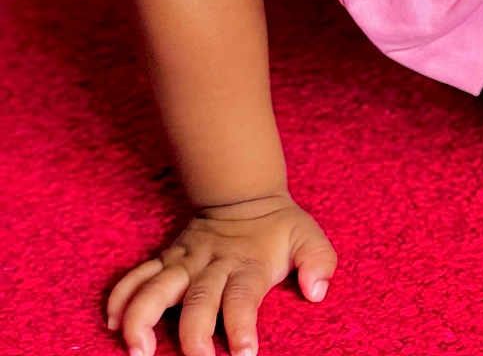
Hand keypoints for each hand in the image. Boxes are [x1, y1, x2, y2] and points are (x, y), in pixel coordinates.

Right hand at [105, 195, 336, 355]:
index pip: (243, 296)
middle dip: (194, 335)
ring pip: (155, 289)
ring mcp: (184, 262)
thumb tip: (317, 290)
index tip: (246, 353)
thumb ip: (319, 260)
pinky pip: (135, 277)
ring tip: (138, 351)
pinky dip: (120, 298)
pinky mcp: (165, 260)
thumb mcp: (308, 236)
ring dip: (142, 319)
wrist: (244, 194)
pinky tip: (111, 323)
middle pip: (198, 301)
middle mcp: (212, 264)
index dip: (242, 325)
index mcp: (247, 263)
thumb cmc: (278, 227)